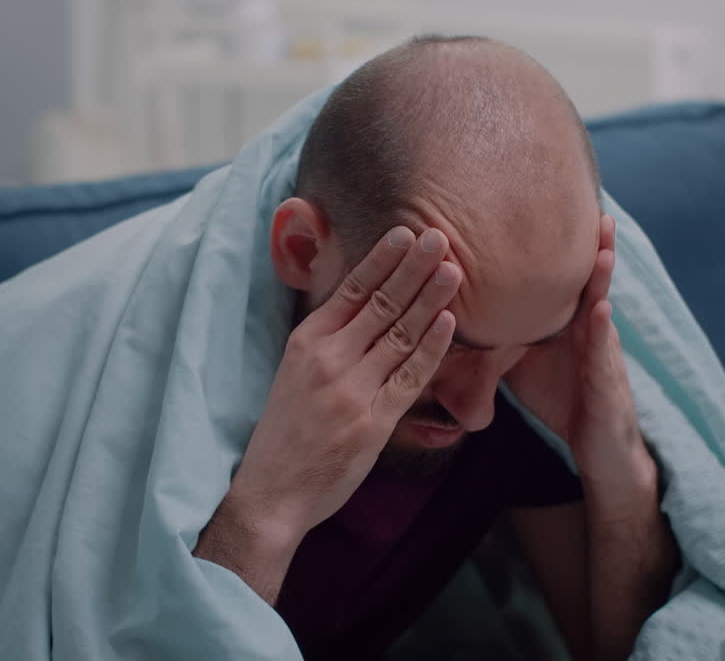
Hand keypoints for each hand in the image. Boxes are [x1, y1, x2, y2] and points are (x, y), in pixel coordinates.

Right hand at [228, 227, 460, 543]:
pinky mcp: (373, 422)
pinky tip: (449, 323)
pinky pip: (409, 377)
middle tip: (439, 236)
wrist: (271, 492)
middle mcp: (329, 359)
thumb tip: (365, 307)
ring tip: (453, 270)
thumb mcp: (295, 374)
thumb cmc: (286, 432)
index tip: (405, 232)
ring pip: (399, 333)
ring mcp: (352, 390)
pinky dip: (430, 348)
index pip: (350, 289)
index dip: (381, 259)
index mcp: (306, 342)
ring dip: (429, 299)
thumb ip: (329, 341)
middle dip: (413, 267)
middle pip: (380, 303)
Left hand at [504, 214, 646, 488]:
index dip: (565, 246)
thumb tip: (457, 312)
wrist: (596, 451)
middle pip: (591, 281)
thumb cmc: (561, 399)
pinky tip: (600, 307)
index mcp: (570, 323)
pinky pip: (602, 353)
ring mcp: (602, 354)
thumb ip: (502, 332)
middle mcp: (589, 331)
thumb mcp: (524, 359)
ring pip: (602, 307)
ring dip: (604, 277)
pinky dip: (601, 328)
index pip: (566, 276)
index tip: (557, 208)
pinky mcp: (606, 384)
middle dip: (596, 246)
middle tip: (600, 210)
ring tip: (603, 247)